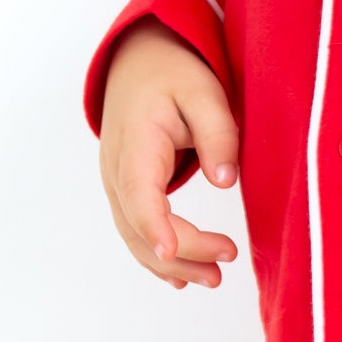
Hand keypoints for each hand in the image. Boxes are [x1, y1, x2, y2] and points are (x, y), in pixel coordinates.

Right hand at [97, 22, 241, 288]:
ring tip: (213, 278)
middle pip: (138, 223)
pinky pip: (134, 229)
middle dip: (181, 251)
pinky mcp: (123, 190)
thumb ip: (217, 133)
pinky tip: (181, 276)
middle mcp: (115, 167)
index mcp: (135, 141)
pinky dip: (156, 255)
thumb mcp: (204, 92)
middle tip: (227, 259)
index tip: (171, 252)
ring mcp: (114, 182)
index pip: (138, 191)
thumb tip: (225, 180)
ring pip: (134, 234)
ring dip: (171, 262)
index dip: (153, 225)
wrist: (139, 62)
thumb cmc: (173, 75)